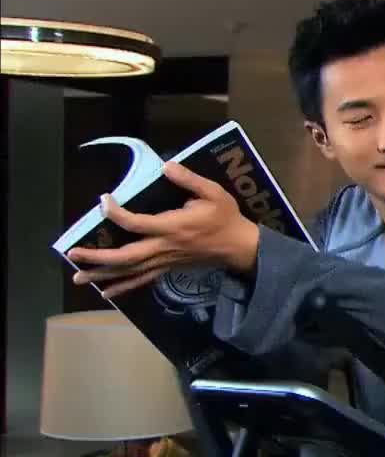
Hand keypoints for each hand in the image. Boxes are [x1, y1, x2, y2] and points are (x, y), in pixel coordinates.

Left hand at [67, 162, 260, 298]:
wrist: (238, 247)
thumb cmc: (225, 218)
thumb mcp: (213, 193)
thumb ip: (189, 179)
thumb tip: (166, 166)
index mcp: (172, 227)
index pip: (135, 222)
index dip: (115, 212)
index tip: (104, 199)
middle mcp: (163, 247)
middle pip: (125, 256)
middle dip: (97, 256)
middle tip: (73, 253)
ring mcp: (164, 261)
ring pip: (130, 271)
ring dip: (103, 274)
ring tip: (78, 277)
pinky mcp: (168, 268)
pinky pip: (142, 280)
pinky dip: (122, 287)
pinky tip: (105, 291)